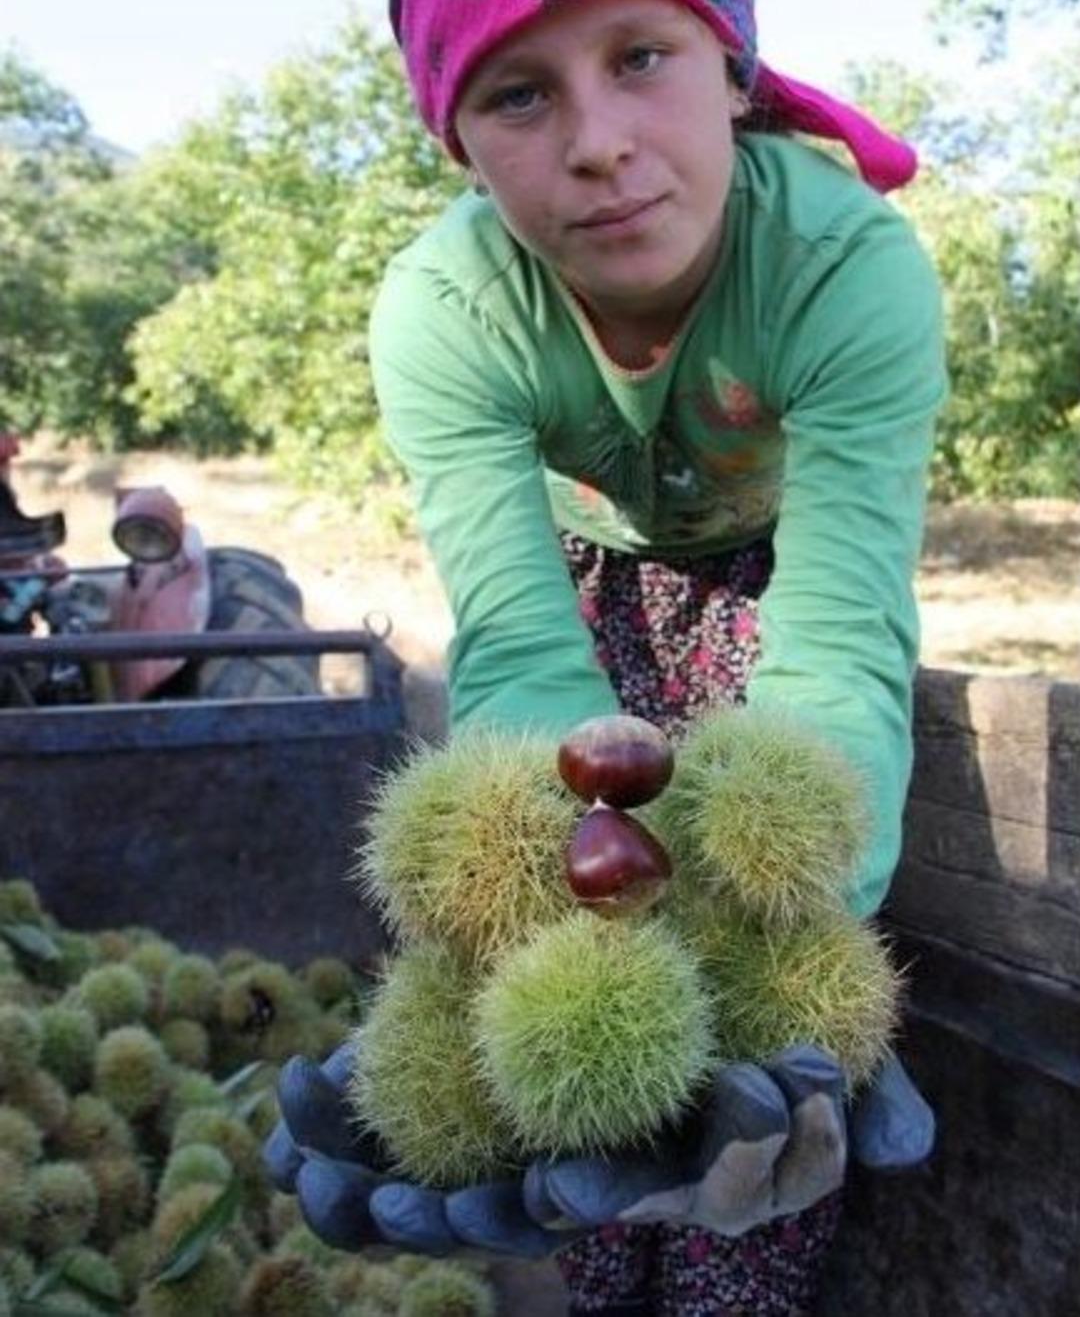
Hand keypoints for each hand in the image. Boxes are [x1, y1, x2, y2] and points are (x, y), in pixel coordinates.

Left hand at [264, 1039, 933, 1256]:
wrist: (686, 901)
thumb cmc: (764, 972)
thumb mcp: (822, 1019)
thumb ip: (858, 1083)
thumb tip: (903, 1142)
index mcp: (665, 1153)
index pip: (635, 1188)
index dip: (597, 1193)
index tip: (560, 1186)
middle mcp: (587, 1155)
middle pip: (516, 1208)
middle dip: (454, 1215)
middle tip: (398, 1199)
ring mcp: (515, 1125)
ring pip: (437, 1179)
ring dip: (367, 1186)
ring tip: (308, 1171)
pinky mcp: (458, 1080)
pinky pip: (390, 1109)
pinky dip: (339, 1115)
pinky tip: (291, 1106)